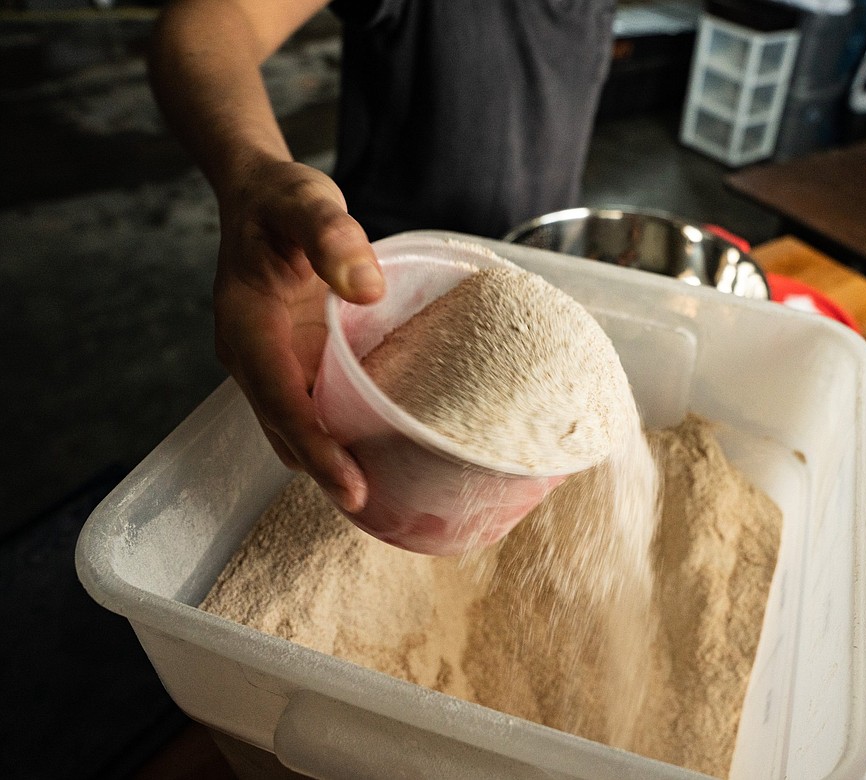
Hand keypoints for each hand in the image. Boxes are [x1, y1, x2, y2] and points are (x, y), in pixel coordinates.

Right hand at [213, 158, 383, 511]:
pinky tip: (379, 445)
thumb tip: (366, 289)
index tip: (350, 484)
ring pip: (295, 428)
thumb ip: (332, 237)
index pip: (280, 400)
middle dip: (324, 470)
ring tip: (381, 492)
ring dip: (329, 460)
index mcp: (246, 326)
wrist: (260, 194)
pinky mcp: (294, 360)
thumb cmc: (280, 198)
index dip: (315, 446)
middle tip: (373, 503)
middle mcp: (253, 354)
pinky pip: (312, 407)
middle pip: (285, 429)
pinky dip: (339, 433)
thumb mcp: (306, 202)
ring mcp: (272, 362)